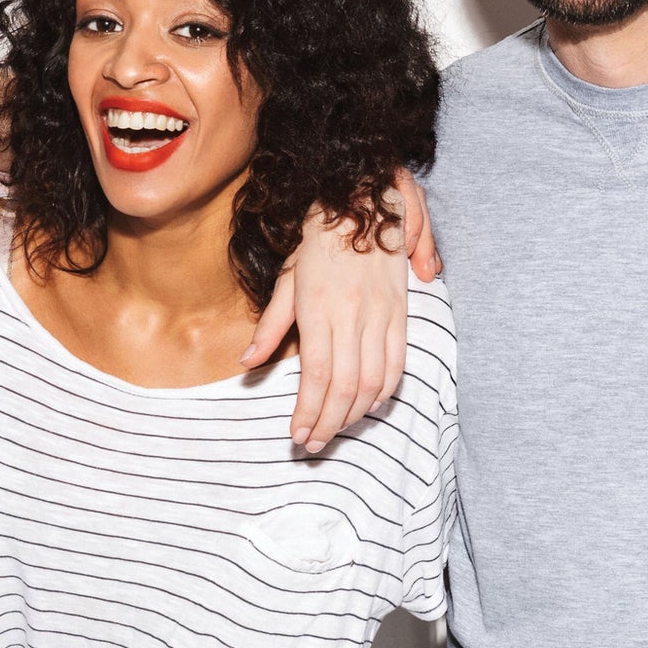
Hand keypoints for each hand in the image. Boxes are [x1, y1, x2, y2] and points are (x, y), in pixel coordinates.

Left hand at [242, 172, 439, 453]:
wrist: (361, 202)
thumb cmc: (317, 241)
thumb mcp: (285, 280)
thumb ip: (269, 325)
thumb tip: (247, 364)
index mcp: (320, 309)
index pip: (315, 375)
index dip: (309, 411)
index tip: (298, 435)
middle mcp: (353, 316)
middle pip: (345, 386)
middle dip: (329, 422)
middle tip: (314, 444)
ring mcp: (381, 316)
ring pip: (373, 381)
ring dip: (355, 413)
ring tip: (336, 430)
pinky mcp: (400, 313)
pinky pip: (398, 362)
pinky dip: (384, 391)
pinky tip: (369, 406)